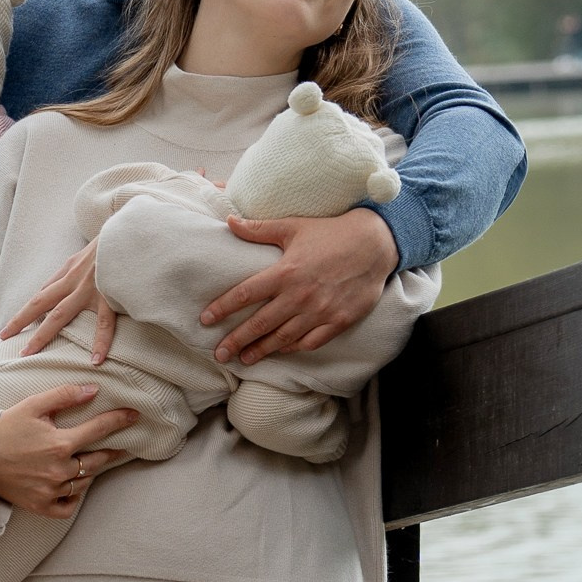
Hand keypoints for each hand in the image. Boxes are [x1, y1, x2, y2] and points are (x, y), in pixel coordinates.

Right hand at [0, 384, 140, 514]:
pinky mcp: (40, 506)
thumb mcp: (33, 405)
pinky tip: (74, 486)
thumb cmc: (5, 427)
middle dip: (110, 450)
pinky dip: (75, 497)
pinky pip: (69, 507)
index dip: (119, 421)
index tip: (134, 416)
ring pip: (84, 482)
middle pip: (97, 460)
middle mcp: (59, 470)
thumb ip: (64, 396)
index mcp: (59, 443)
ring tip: (92, 462)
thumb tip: (93, 390)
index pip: (99, 430)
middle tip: (119, 445)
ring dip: (91, 471)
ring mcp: (50, 491)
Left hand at [5, 237, 118, 366]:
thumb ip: (77, 270)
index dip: (25, 311)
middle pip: (40, 303)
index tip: (10, 328)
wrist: (132, 230)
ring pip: (60, 315)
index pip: (42, 293)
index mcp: (69, 269)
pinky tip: (96, 360)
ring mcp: (90, 288)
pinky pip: (104, 323)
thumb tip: (66, 285)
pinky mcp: (110, 294)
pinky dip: (100, 342)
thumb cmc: (114, 243)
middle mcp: (74, 279)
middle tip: (3, 338)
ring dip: (42, 335)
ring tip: (28, 354)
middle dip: (20, 321)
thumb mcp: (89, 253)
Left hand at [199, 207, 399, 366]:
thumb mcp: (294, 226)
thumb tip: (229, 222)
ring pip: (283, 338)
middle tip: (219, 353)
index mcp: (286, 272)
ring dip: (262, 350)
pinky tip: (281, 351)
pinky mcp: (339, 321)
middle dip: (237, 340)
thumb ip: (260, 229)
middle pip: (260, 324)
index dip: (223, 308)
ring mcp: (320, 311)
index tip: (205, 320)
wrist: (376, 244)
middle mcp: (300, 296)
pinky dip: (294, 348)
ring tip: (244, 359)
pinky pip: (311, 342)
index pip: (245, 294)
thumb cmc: (332, 233)